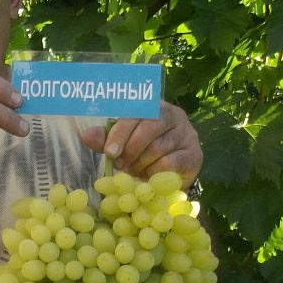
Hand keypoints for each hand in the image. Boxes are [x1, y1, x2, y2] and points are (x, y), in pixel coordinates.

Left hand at [80, 101, 201, 187]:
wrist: (168, 174)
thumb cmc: (141, 153)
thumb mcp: (121, 144)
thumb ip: (105, 139)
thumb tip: (87, 136)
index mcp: (152, 106)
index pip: (135, 112)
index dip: (120, 132)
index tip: (109, 152)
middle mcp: (173, 115)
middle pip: (149, 127)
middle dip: (131, 149)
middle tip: (121, 165)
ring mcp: (187, 134)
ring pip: (159, 146)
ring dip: (141, 163)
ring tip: (133, 170)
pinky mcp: (195, 154)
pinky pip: (171, 162)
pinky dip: (156, 171)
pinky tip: (150, 176)